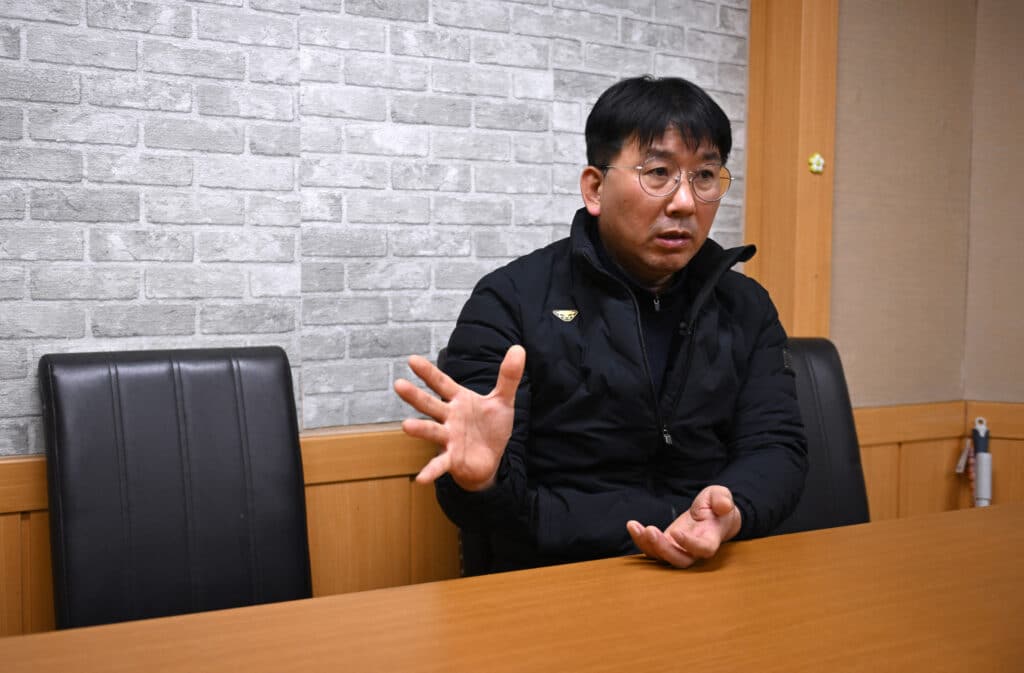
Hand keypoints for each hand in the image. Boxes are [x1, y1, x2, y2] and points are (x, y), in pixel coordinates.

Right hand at [394, 345, 525, 491]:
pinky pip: (440, 464)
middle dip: (415, 396)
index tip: (412, 360)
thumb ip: (508, 376)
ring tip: (405, 425)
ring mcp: (449, 438)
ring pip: (432, 431)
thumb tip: (518, 348)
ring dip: (420, 429)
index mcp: (459, 401)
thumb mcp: (502, 400)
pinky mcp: (453, 458)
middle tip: (398, 385)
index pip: (442, 383)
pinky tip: (421, 479)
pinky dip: (431, 471)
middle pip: (430, 405)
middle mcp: (449, 418)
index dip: (428, 372)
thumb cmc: (490, 427)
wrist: (491, 458)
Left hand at [626, 485, 741, 567]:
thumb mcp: (720, 496)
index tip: (676, 531)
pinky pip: (653, 549)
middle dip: (663, 549)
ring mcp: (679, 549)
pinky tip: (632, 526)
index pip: (703, 549)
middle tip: (649, 530)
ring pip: (663, 558)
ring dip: (647, 545)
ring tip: (634, 526)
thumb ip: (722, 499)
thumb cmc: (717, 506)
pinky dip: (640, 540)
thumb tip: (723, 506)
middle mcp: (695, 550)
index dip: (690, 545)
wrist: (712, 516)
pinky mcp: (667, 545)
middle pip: (680, 560)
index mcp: (711, 538)